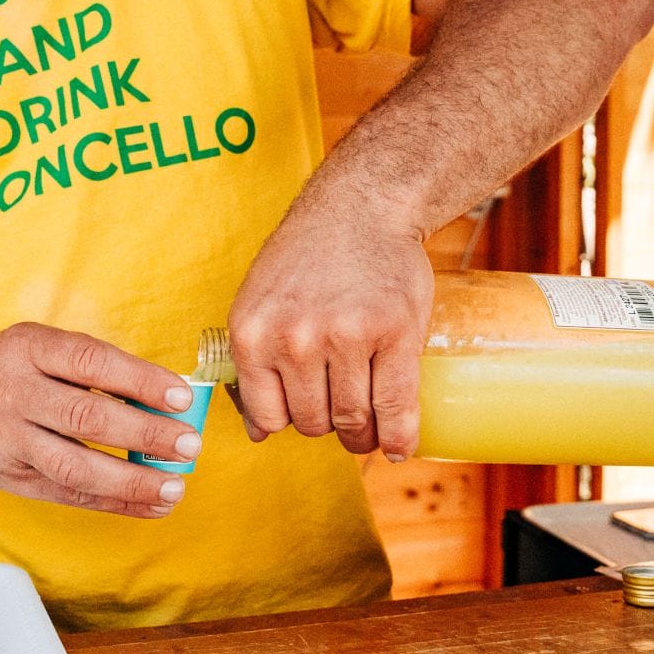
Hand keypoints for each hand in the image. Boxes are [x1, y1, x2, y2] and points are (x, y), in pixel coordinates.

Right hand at [0, 323, 202, 516]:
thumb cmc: (16, 368)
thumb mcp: (45, 346)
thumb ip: (98, 366)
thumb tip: (169, 398)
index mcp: (29, 348)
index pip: (91, 362)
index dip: (139, 380)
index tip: (182, 398)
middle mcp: (14, 393)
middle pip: (84, 417)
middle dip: (144, 435)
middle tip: (188, 446)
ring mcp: (9, 440)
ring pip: (74, 467)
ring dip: (131, 482)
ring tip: (174, 487)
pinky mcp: (11, 478)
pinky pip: (68, 496)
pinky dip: (114, 504)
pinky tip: (150, 505)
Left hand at [227, 203, 433, 458]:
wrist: (361, 207)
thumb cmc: (308, 257)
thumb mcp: (259, 302)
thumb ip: (254, 363)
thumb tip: (258, 432)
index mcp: (252, 334)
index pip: (267, 417)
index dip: (288, 422)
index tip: (303, 416)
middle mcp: (293, 340)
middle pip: (312, 423)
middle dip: (328, 426)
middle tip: (342, 412)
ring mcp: (345, 337)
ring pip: (352, 419)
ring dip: (363, 435)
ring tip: (369, 428)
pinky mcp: (393, 333)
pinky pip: (396, 406)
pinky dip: (400, 436)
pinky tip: (401, 446)